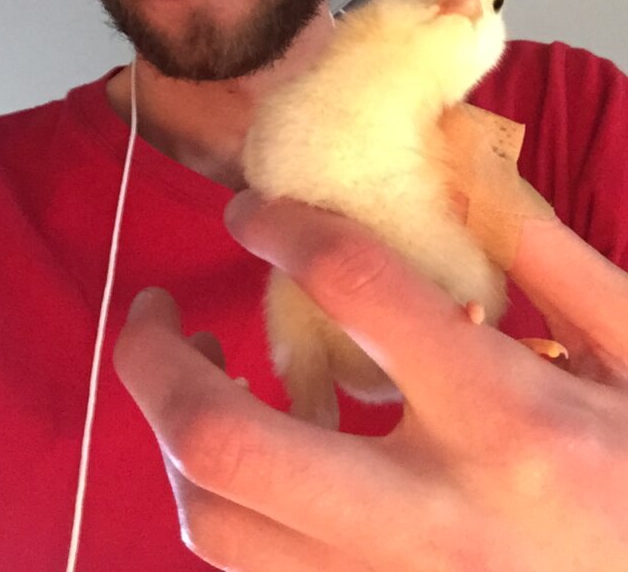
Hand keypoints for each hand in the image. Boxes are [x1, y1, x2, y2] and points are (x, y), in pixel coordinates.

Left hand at [114, 196, 627, 570]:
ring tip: (197, 370)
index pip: (353, 287)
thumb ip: (548, 258)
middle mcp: (433, 517)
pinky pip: (252, 569)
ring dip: (174, 437)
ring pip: (218, 524)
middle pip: (227, 442)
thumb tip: (459, 172)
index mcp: (507, 420)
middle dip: (156, 361)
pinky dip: (222, 498)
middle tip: (154, 308)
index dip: (281, 226)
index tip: (252, 212)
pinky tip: (250, 450)